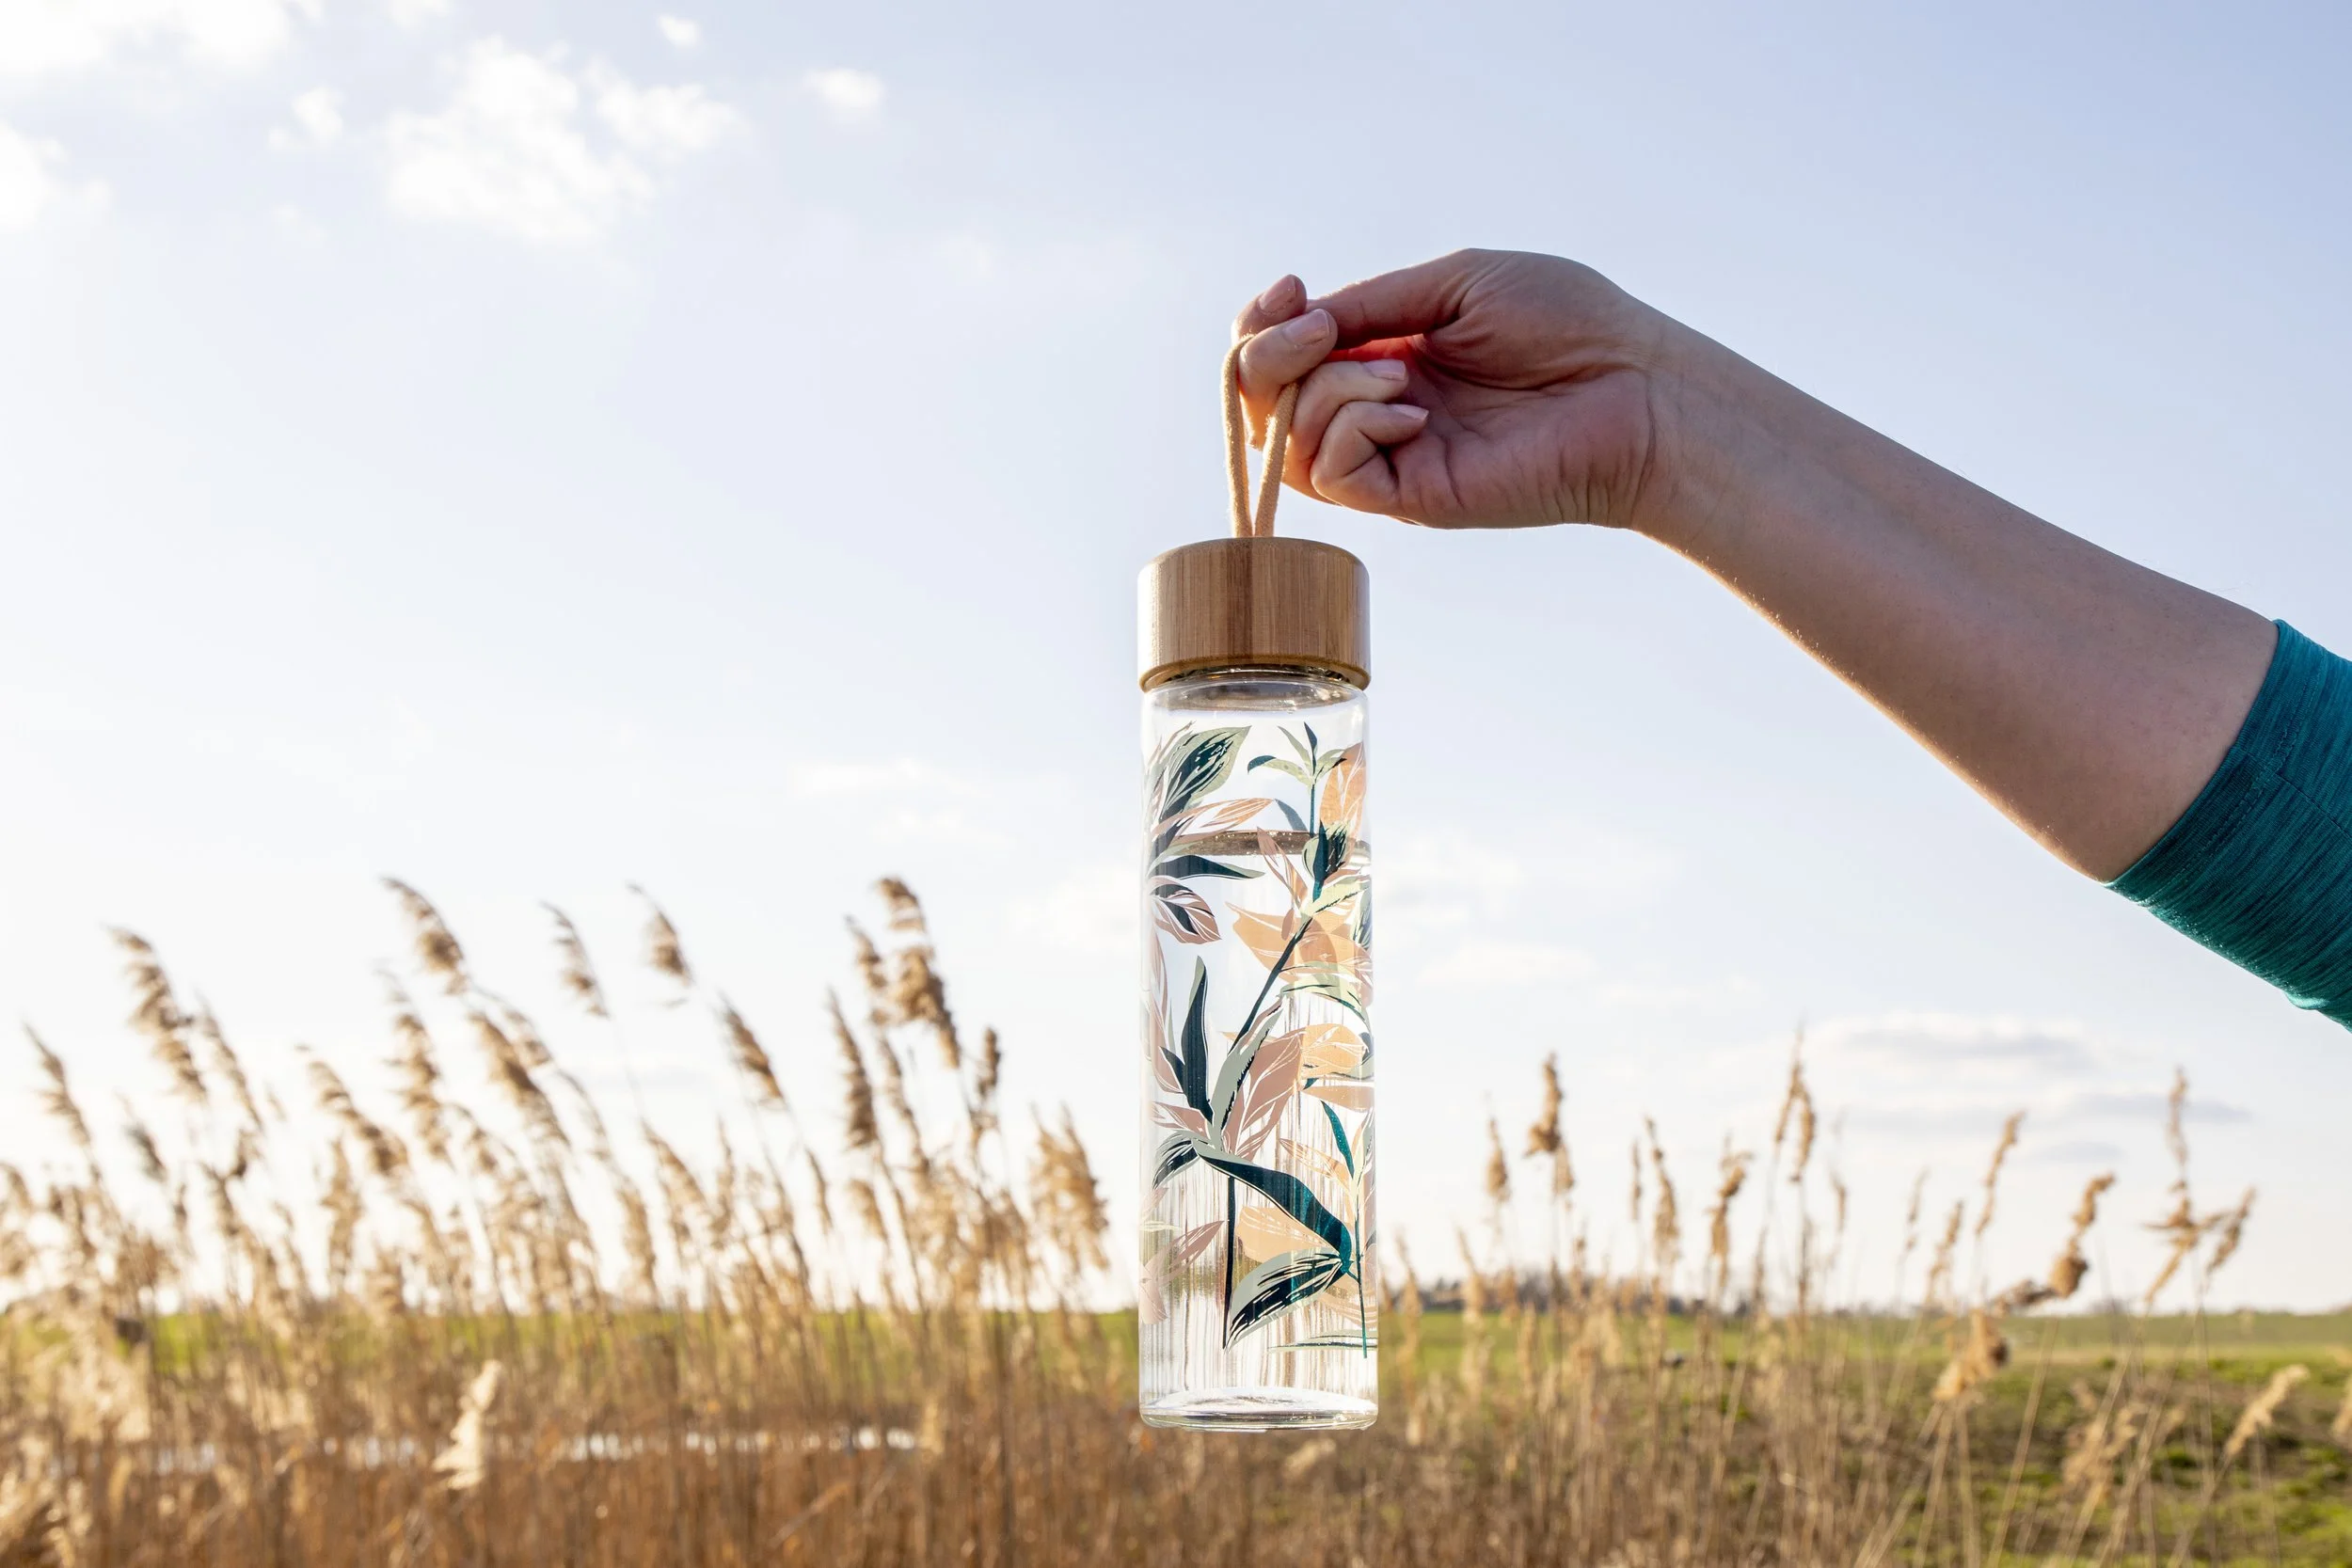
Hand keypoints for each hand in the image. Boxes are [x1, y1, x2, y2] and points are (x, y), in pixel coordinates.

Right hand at [1233, 250, 1687, 531]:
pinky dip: (1354, 426)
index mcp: (1385, 352)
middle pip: (1263, 403)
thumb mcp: (1453, 284)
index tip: (1290, 291)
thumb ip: (1371, 304)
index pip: (1283, 355)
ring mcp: (1390, 457)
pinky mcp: (1410, 498)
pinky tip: (1413, 410)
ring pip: (1287, 442)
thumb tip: (1300, 322)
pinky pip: (1333, 472)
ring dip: (1325, 388)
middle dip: (1264, 357)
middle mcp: (1376, 408)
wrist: (1635, 388)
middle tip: (1316, 327)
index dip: (1262, 326)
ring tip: (1401, 374)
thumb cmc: (1567, 324)